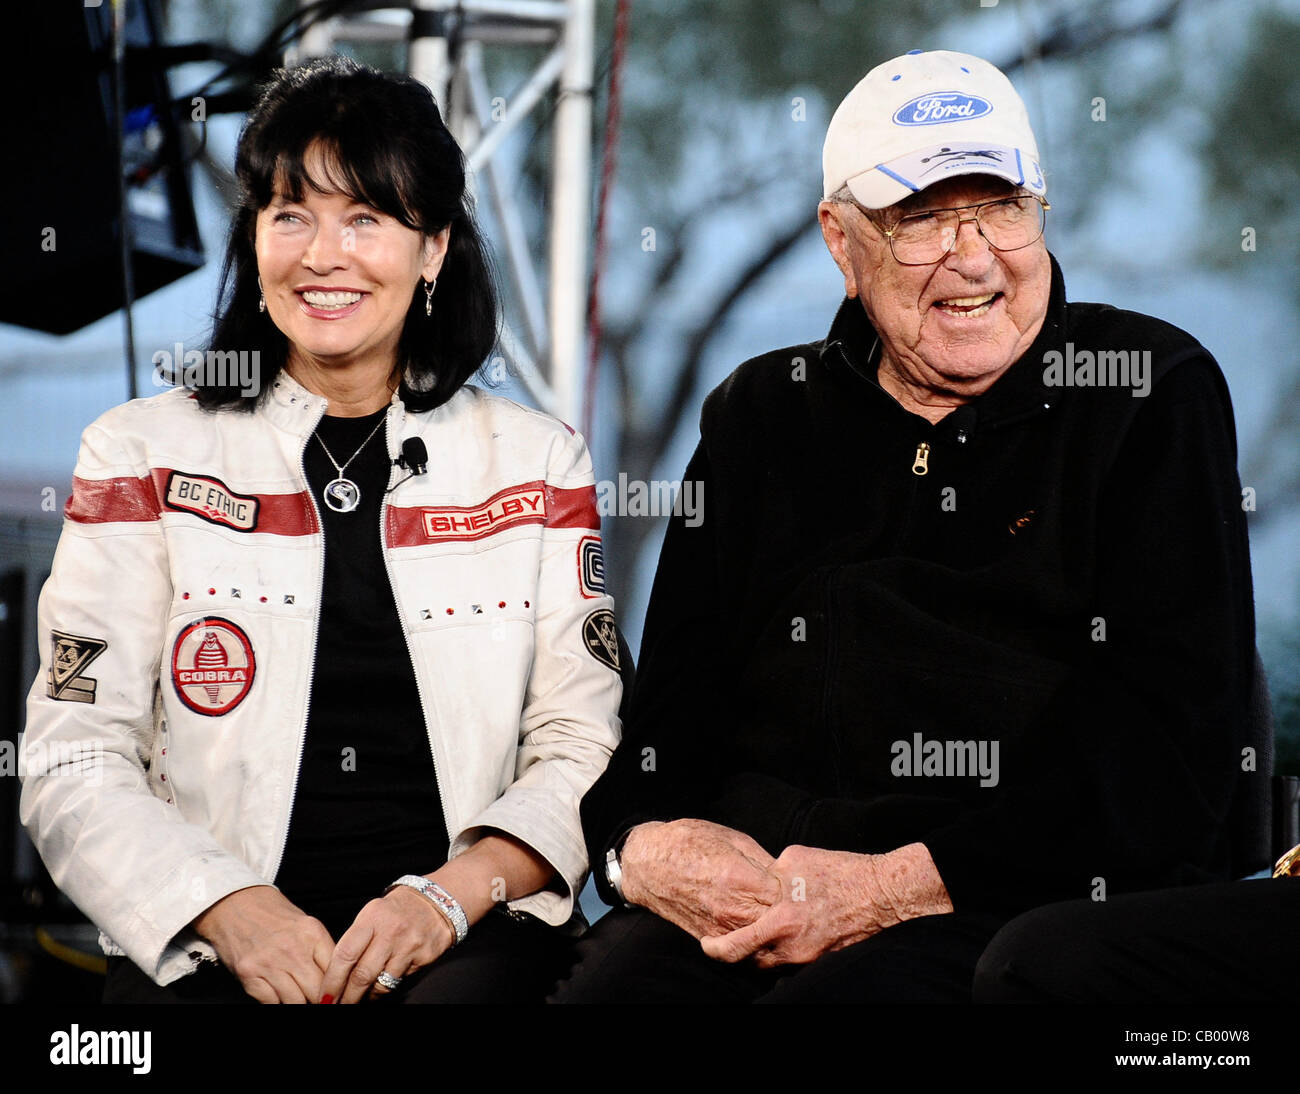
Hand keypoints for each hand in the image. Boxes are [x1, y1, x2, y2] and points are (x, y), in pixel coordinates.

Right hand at [192, 885, 333, 1002]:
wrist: (234, 903)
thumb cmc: (271, 914)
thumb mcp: (304, 925)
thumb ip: (319, 950)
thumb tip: (335, 978)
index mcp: (312, 933)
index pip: (335, 971)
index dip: (337, 988)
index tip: (335, 995)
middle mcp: (293, 949)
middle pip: (317, 991)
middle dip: (318, 999)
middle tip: (318, 1000)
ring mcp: (269, 963)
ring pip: (295, 1001)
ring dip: (298, 1002)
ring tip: (298, 997)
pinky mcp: (249, 974)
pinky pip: (271, 1002)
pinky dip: (276, 1002)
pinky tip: (278, 994)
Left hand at [319, 885, 455, 1003]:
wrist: (436, 902)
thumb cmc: (397, 911)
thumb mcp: (372, 915)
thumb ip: (355, 940)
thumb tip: (335, 974)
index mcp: (372, 918)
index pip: (345, 954)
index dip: (332, 980)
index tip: (324, 996)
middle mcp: (390, 931)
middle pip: (362, 975)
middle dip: (347, 997)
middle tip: (338, 1005)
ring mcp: (408, 945)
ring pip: (380, 984)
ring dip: (367, 996)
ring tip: (361, 996)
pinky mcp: (423, 957)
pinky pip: (399, 981)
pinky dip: (386, 987)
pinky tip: (382, 984)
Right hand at [619, 818, 781, 938]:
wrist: (648, 863)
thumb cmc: (688, 843)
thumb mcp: (732, 839)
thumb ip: (763, 861)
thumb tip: (787, 874)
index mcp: (740, 878)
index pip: (786, 894)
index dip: (795, 888)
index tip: (798, 881)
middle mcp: (731, 908)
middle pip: (777, 921)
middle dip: (788, 911)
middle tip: (795, 899)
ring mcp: (720, 927)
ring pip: (762, 938)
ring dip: (773, 927)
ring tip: (778, 912)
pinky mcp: (709, 937)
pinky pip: (741, 944)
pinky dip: (753, 937)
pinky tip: (758, 923)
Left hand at [700, 842, 951, 967]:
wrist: (884, 894)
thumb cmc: (841, 871)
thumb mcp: (796, 859)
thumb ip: (770, 873)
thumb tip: (758, 878)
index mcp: (781, 917)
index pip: (736, 944)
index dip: (715, 947)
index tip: (705, 942)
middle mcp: (792, 944)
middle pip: (750, 962)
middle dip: (733, 955)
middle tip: (718, 945)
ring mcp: (808, 955)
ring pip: (770, 965)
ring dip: (757, 954)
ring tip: (748, 939)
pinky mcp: (822, 958)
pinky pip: (791, 961)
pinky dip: (780, 952)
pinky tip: (777, 939)